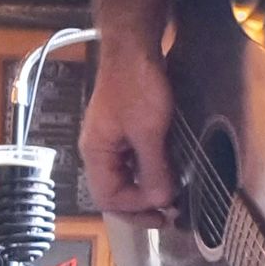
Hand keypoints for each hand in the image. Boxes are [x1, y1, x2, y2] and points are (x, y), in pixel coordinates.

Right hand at [80, 53, 176, 223]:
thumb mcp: (149, 132)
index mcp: (96, 153)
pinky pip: (132, 164)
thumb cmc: (136, 85)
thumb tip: (162, 200)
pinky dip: (148, 174)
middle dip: (140, 206)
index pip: (109, 198)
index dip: (136, 209)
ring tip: (169, 199)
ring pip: (125, 179)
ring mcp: (110, 141)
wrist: (135, 49)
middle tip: (167, 216)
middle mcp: (98, 150)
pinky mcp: (123, 132)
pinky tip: (164, 174)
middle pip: (114, 193)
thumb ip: (154, 169)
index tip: (163, 210)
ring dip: (146, 191)